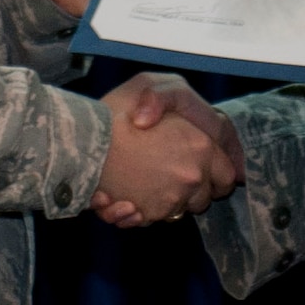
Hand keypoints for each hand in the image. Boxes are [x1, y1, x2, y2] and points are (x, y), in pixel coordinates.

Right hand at [90, 73, 240, 226]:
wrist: (77, 142)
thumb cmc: (113, 110)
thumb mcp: (150, 83)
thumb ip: (168, 96)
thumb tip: (159, 120)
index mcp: (201, 146)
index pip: (227, 175)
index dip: (215, 172)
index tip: (199, 166)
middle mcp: (191, 177)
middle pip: (204, 198)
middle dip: (192, 191)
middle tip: (168, 174)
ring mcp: (169, 200)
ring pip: (178, 211)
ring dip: (164, 202)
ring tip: (141, 184)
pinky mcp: (145, 215)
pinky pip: (150, 221)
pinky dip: (137, 214)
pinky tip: (122, 199)